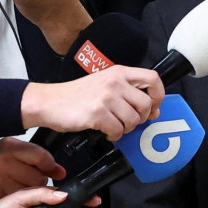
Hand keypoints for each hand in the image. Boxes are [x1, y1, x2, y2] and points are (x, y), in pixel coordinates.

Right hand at [0, 137, 64, 202]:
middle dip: (40, 180)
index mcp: (10, 147)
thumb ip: (37, 156)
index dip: (51, 167)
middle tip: (33, 180)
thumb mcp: (12, 147)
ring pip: (30, 191)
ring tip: (21, 186)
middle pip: (38, 178)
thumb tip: (61, 172)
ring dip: (31, 192)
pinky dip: (20, 201)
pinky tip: (13, 194)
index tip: (56, 172)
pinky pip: (17, 201)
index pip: (42, 157)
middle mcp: (4, 163)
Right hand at [20, 65, 163, 140]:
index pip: (153, 79)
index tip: (152, 107)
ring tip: (114, 126)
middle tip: (128, 121)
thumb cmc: (77, 95)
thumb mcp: (105, 84)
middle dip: (140, 118)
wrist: (49, 101)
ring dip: (125, 128)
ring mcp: (106, 97)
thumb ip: (129, 93)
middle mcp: (115, 82)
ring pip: (133, 120)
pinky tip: (105, 131)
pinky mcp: (97, 113)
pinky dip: (114, 135)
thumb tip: (154, 110)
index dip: (158, 95)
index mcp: (119, 72)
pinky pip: (118, 130)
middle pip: (146, 104)